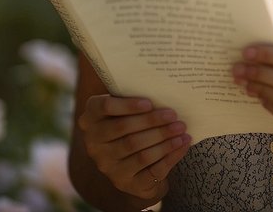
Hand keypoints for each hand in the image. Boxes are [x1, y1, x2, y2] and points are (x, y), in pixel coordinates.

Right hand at [76, 94, 191, 202]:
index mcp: (90, 120)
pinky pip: (152, 170)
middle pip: (124, 130)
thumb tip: (162, 89)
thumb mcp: (123, 112)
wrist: (130, 165)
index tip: (149, 102)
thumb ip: (132, 101)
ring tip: (181, 129)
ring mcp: (108, 167)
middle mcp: (94, 145)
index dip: (127, 105)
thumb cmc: (129, 127)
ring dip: (164, 140)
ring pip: (140, 151)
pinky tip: (182, 145)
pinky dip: (170, 156)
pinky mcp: (125, 183)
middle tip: (174, 116)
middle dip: (152, 122)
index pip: (104, 107)